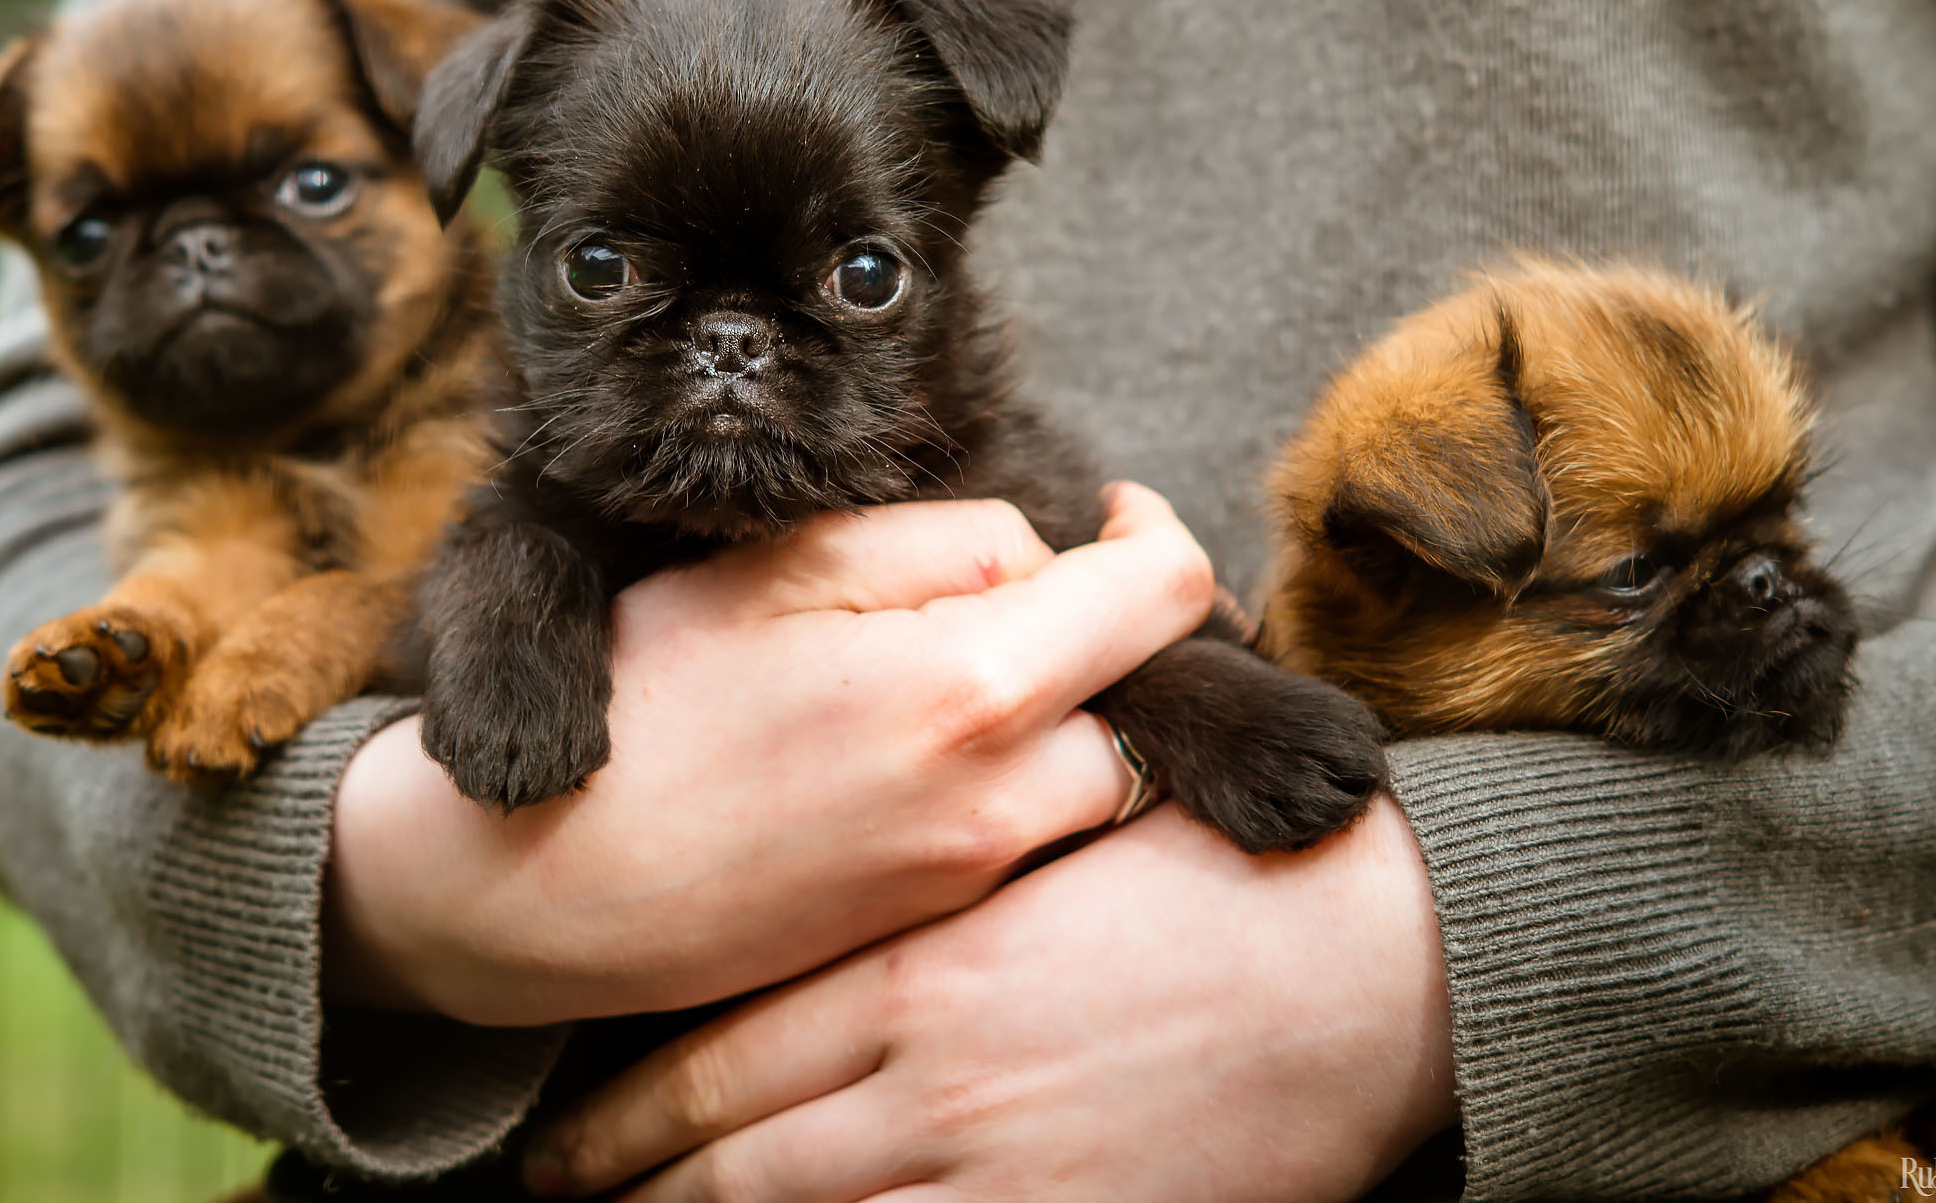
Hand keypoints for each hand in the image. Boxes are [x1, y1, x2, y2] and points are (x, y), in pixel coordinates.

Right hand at [323, 485, 1216, 1025]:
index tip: (1112, 511)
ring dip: (1071, 715)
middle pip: (1145, 694)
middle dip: (1109, 633)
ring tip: (967, 674)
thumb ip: (939, 541)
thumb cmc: (642, 706)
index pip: (1165, 593)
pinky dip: (1020, 787)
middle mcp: (1003, 801)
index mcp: (972, 688)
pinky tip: (921, 755)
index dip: (1154, 528)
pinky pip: (1034, 841)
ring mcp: (975, 881)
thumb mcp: (778, 571)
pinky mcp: (937, 930)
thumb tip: (1048, 552)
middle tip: (1029, 595)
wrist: (538, 893)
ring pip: (1102, 776)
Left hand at [525, 795, 1457, 1202]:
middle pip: (731, 1156)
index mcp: (921, 962)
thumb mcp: (1073, 808)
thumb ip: (965, 805)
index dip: (626, 1107)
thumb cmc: (1225, 878)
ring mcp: (988, 1170)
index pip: (727, 1051)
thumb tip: (892, 773)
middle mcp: (930, 1080)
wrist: (1374, 974)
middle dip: (631, 1190)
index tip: (560, 1135)